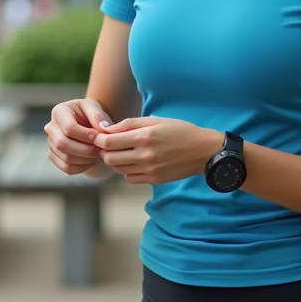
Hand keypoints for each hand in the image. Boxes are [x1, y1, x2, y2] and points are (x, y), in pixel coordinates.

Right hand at [45, 98, 112, 175]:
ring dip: (86, 160)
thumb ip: (97, 116)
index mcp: (59, 112)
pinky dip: (82, 167)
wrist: (86, 122)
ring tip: (99, 154)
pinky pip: (67, 168)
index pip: (69, 128)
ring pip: (66, 158)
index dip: (85, 135)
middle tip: (101, 150)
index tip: (99, 137)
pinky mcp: (54, 156)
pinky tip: (92, 161)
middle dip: (86, 150)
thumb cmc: (89, 113)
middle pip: (63, 145)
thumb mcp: (94, 107)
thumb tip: (102, 128)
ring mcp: (51, 143)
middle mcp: (51, 128)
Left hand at [92, 117, 222, 184]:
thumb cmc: (179, 131)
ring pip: (118, 169)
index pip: (108, 142)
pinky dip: (126, 171)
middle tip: (108, 145)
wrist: (202, 151)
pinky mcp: (154, 180)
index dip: (98, 139)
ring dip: (115, 161)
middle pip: (109, 158)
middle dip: (104, 151)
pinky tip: (134, 162)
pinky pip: (129, 178)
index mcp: (144, 137)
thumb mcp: (155, 121)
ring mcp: (149, 170)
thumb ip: (129, 124)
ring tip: (121, 152)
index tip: (98, 136)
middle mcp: (145, 155)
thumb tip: (106, 129)